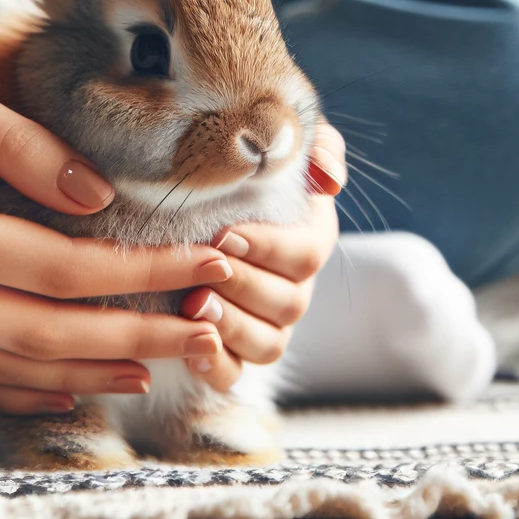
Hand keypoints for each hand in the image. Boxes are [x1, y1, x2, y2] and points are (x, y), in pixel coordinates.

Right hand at [0, 26, 231, 413]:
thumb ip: (13, 141)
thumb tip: (98, 196)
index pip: (56, 266)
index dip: (138, 272)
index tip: (205, 262)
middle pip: (39, 334)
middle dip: (133, 336)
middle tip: (207, 331)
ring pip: (1, 367)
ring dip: (84, 372)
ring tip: (157, 364)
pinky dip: (15, 390)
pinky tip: (66, 388)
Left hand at [178, 124, 344, 390]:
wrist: (189, 200)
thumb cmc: (237, 167)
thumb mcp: (278, 143)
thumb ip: (315, 146)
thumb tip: (329, 181)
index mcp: (308, 237)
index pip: (308, 253)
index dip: (270, 249)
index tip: (224, 235)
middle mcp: (294, 287)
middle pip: (289, 302)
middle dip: (245, 287)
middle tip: (205, 270)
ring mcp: (267, 325)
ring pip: (267, 343)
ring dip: (232, 328)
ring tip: (192, 306)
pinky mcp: (234, 353)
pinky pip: (235, 375)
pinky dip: (217, 368)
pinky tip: (191, 351)